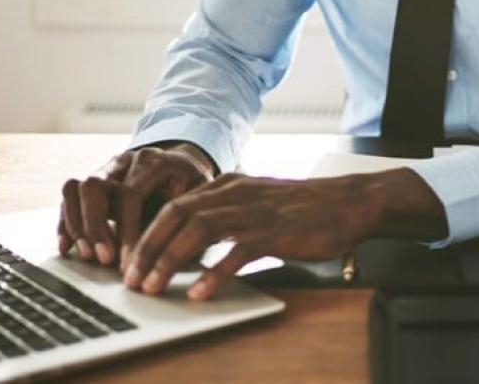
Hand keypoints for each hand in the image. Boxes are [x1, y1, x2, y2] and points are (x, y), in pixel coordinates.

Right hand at [58, 142, 214, 269]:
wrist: (182, 165)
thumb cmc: (191, 185)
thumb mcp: (198, 196)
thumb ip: (185, 218)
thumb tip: (174, 254)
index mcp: (154, 161)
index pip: (130, 194)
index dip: (127, 232)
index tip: (130, 263)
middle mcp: (126, 159)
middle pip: (94, 186)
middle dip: (96, 227)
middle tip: (104, 260)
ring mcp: (107, 167)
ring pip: (75, 188)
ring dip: (78, 225)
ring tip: (87, 255)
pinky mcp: (94, 180)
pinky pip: (69, 196)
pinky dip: (66, 222)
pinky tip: (68, 247)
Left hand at [123, 168, 446, 299]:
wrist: (347, 201)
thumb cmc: (303, 207)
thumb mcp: (257, 202)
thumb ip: (225, 215)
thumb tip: (189, 245)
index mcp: (229, 185)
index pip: (176, 205)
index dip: (148, 234)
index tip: (132, 262)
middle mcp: (236, 193)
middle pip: (178, 214)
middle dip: (148, 247)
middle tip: (132, 279)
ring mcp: (255, 210)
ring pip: (199, 229)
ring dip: (171, 259)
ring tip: (154, 286)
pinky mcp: (275, 231)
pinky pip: (237, 250)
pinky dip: (214, 272)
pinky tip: (201, 292)